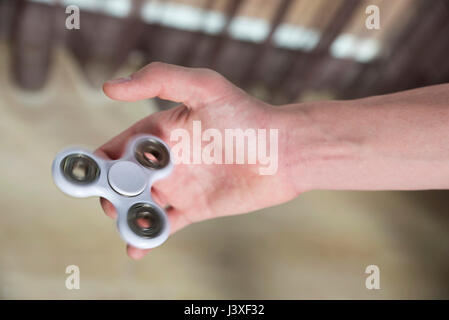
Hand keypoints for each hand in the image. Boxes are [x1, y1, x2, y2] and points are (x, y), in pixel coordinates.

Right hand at [96, 62, 298, 258]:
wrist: (284, 151)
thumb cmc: (247, 115)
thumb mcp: (204, 86)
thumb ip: (159, 80)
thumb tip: (110, 86)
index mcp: (161, 133)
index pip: (118, 147)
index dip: (100, 160)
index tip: (87, 172)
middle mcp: (166, 160)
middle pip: (124, 180)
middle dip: (110, 192)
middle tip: (112, 202)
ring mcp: (180, 186)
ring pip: (141, 205)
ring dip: (126, 216)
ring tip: (125, 223)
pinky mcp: (195, 208)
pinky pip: (165, 224)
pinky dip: (148, 236)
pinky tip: (136, 248)